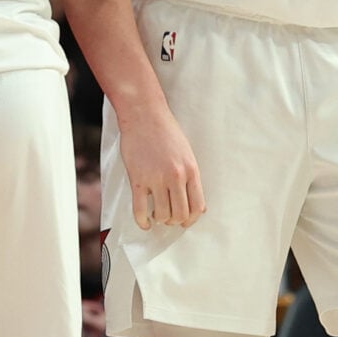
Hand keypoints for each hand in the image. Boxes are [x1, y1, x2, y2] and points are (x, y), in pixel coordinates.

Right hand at [120, 103, 205, 228]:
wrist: (144, 115)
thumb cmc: (165, 132)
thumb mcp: (187, 153)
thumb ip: (191, 178)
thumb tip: (199, 206)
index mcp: (191, 170)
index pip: (197, 207)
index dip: (191, 219)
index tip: (184, 221)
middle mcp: (176, 177)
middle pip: (180, 214)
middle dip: (175, 221)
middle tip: (169, 218)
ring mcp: (156, 179)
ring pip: (162, 215)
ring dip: (160, 219)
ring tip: (156, 215)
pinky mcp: (138, 180)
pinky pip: (140, 210)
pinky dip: (143, 221)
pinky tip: (144, 222)